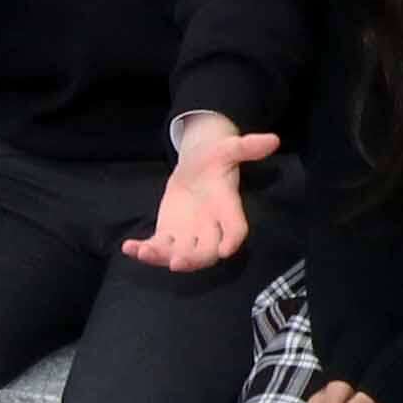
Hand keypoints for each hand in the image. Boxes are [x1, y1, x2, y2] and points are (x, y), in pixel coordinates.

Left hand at [128, 125, 273, 272]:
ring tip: (144, 252)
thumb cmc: (214, 158)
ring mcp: (188, 236)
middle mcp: (210, 229)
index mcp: (227, 209)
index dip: (232, 241)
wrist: (196, 168)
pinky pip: (157, 247)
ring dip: (162, 257)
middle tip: (177, 262)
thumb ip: (247, 147)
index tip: (225, 251)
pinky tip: (128, 247)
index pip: (235, 229)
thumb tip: (273, 140)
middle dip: (193, 259)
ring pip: (178, 254)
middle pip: (206, 252)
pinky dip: (142, 250)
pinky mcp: (168, 236)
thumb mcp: (228, 148)